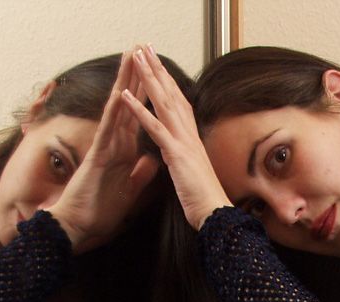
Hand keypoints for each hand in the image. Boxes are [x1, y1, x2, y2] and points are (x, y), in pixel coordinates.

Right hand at [45, 53, 159, 251]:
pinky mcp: (96, 156)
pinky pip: (105, 130)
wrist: (80, 227)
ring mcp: (103, 147)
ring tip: (130, 56)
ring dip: (124, 83)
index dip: (147, 95)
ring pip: (116, 109)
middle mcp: (113, 144)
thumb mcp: (129, 190)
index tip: (156, 74)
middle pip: (127, 104)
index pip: (137, 117)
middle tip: (143, 48)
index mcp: (123, 152)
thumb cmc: (100, 211)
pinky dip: (112, 112)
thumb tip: (153, 159)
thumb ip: (140, 173)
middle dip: (136, 77)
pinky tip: (118, 94)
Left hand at [123, 45, 231, 229]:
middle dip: (157, 70)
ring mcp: (183, 143)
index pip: (179, 105)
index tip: (158, 66)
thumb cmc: (204, 201)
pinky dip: (138, 110)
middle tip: (145, 47)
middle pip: (171, 95)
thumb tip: (174, 156)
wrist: (215, 215)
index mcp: (191, 140)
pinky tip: (124, 95)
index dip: (168, 84)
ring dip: (147, 78)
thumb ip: (181, 161)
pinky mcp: (176, 154)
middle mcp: (189, 135)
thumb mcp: (190, 176)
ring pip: (163, 103)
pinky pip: (154, 128)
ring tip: (135, 57)